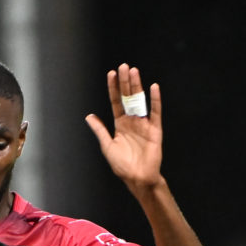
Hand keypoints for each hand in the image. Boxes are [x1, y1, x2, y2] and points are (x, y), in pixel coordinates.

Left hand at [84, 63, 163, 190]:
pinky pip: (156, 112)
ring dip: (137, 86)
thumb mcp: (107, 146)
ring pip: (140, 101)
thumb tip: (89, 116)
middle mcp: (132, 121)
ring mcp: (144, 124)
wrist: (138, 178)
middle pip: (128, 97)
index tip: (111, 74)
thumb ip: (100, 130)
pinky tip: (153, 88)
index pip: (116, 102)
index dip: (114, 88)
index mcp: (120, 124)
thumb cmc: (122, 166)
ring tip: (134, 72)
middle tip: (124, 66)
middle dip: (125, 82)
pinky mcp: (155, 129)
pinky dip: (155, 100)